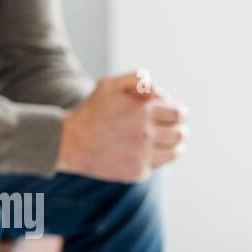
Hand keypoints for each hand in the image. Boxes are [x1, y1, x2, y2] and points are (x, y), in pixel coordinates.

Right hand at [55, 72, 188, 181]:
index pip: (179, 113)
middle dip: (177, 128)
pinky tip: (145, 150)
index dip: (177, 111)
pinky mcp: (138, 172)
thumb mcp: (109, 84)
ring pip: (176, 151)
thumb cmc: (92, 111)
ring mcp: (143, 155)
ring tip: (162, 140)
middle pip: (181, 133)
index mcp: (144, 111)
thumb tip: (161, 92)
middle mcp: (147, 135)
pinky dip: (157, 157)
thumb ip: (138, 80)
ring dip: (173, 144)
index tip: (171, 113)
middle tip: (168, 126)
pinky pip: (160, 164)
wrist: (71, 142)